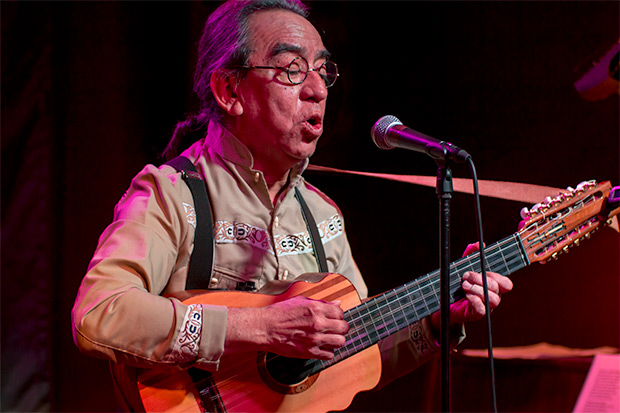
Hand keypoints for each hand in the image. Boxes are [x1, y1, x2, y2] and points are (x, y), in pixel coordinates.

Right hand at [226, 296, 348, 359]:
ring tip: (330, 338)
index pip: (340, 312)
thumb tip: (336, 303)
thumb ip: (321, 302)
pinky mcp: (309, 352)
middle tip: (336, 328)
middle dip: (341, 328)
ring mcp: (314, 339)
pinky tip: (322, 347)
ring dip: (337, 340)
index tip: (335, 317)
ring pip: (340, 342)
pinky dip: (328, 352)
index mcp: (316, 309)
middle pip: (344, 328)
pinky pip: (329, 355)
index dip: (339, 315)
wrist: (266, 328)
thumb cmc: (279, 314)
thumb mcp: (300, 301)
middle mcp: (318, 323)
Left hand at [451, 243, 512, 322]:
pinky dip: (474, 300)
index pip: (506, 283)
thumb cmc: (457, 284)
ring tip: (464, 285)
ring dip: (477, 289)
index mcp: (493, 286)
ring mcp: (486, 307)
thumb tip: (478, 244)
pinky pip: (482, 309)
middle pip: (496, 288)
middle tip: (465, 276)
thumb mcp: (463, 266)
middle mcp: (492, 297)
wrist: (445, 301)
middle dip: (480, 279)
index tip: (482, 271)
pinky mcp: (477, 314)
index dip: (497, 276)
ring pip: (493, 299)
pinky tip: (466, 295)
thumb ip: (470, 254)